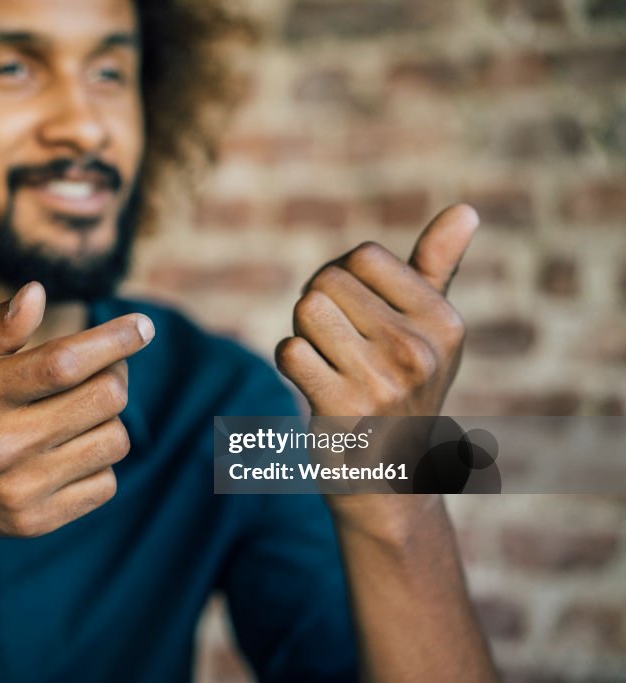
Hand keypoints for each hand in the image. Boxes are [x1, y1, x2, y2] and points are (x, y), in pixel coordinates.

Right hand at [0, 282, 153, 545]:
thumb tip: (37, 292)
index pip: (64, 362)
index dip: (114, 341)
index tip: (143, 327)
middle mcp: (0, 444)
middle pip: (104, 399)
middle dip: (116, 373)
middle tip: (103, 367)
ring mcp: (20, 488)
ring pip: (115, 441)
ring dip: (109, 418)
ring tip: (81, 409)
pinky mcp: (35, 521)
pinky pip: (105, 483)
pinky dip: (98, 460)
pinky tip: (69, 449)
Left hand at [275, 205, 477, 532]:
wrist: (391, 480)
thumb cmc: (405, 389)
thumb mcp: (431, 330)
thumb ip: (438, 267)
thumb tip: (465, 210)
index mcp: (444, 320)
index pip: (363, 255)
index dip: (343, 276)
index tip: (355, 311)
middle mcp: (419, 349)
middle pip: (328, 280)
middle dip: (319, 303)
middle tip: (336, 342)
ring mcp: (381, 382)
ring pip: (307, 310)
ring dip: (303, 333)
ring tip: (328, 362)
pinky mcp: (341, 409)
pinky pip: (289, 351)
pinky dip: (291, 361)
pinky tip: (313, 383)